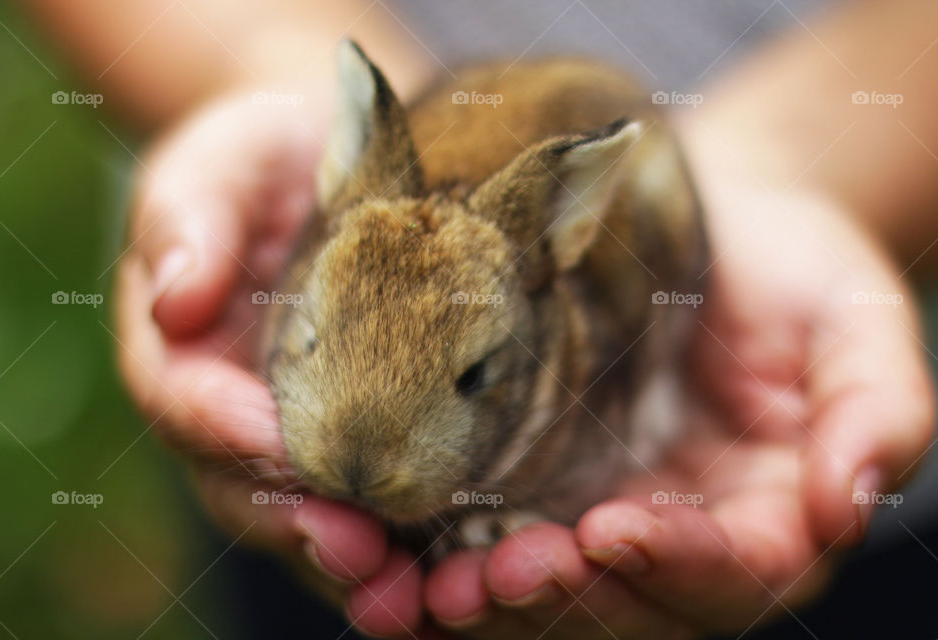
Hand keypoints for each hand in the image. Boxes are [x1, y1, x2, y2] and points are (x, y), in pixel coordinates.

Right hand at [113, 87, 408, 623]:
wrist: (328, 167)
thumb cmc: (266, 159)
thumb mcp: (220, 164)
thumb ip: (189, 219)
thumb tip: (176, 298)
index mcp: (178, 346)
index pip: (183, 399)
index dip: (224, 427)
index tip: (279, 442)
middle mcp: (225, 407)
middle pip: (238, 484)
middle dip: (292, 520)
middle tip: (352, 545)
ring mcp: (288, 432)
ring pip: (299, 517)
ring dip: (345, 557)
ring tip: (398, 582)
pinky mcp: (353, 441)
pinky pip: (360, 507)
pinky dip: (393, 546)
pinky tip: (436, 568)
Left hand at [366, 126, 933, 637]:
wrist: (716, 218)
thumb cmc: (796, 265)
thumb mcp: (856, 321)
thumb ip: (876, 412)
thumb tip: (851, 502)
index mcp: (770, 515)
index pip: (733, 572)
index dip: (678, 563)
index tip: (612, 529)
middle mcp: (685, 535)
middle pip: (632, 605)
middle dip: (565, 600)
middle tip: (491, 578)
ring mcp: (607, 514)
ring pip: (556, 594)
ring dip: (493, 604)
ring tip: (431, 589)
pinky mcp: (543, 484)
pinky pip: (496, 544)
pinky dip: (447, 565)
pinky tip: (397, 561)